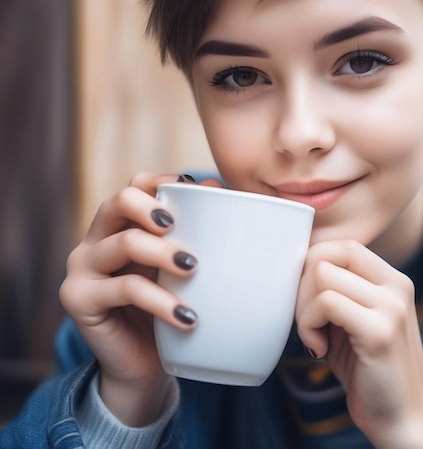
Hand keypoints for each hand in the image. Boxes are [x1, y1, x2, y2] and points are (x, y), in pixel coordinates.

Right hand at [59, 172, 221, 425]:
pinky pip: (124, 288)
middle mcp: (96, 240)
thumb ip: (193, 232)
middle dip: (154, 208)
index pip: (134, 185)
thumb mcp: (180, 268)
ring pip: (124, 242)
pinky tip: (187, 316)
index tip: (195, 190)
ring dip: (163, 253)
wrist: (142, 366)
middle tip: (181, 226)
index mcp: (120, 225)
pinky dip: (160, 300)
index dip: (161, 181)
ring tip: (193, 268)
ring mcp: (82, 268)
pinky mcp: (79, 300)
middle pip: (118, 201)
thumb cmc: (166, 307)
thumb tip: (217, 188)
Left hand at [296, 240, 422, 448]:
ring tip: (313, 338)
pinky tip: (318, 349)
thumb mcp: (351, 320)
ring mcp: (391, 306)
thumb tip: (297, 266)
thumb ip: (336, 291)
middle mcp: (396, 285)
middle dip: (301, 285)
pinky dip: (308, 326)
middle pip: (327, 254)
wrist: (403, 420)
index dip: (313, 265)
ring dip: (303, 310)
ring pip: (321, 275)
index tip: (305, 300)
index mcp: (392, 279)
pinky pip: (326, 303)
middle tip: (306, 321)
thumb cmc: (368, 370)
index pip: (342, 245)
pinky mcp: (379, 331)